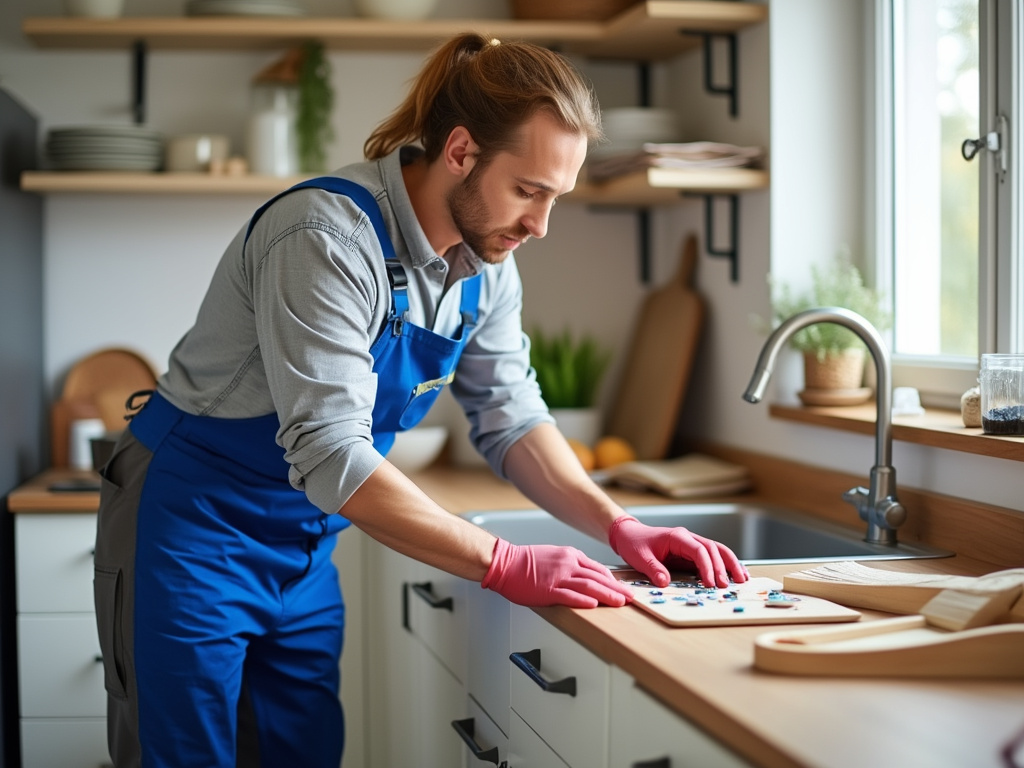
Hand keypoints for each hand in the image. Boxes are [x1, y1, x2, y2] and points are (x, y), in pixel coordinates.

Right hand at [482, 538, 633, 607]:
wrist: (504, 562)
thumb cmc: (525, 562)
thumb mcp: (554, 556)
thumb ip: (570, 565)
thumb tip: (586, 577)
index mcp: (570, 555)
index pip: (598, 569)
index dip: (613, 580)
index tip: (623, 588)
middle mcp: (567, 564)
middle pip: (598, 577)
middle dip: (617, 589)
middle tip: (630, 598)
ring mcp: (558, 577)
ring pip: (588, 586)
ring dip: (607, 595)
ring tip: (620, 603)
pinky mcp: (547, 589)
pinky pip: (569, 596)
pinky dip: (583, 600)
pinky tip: (594, 605)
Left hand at [608, 516, 748, 587]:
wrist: (630, 535)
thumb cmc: (635, 544)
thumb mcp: (640, 558)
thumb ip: (654, 569)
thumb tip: (665, 582)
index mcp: (677, 536)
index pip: (699, 550)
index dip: (707, 567)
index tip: (711, 583)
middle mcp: (688, 537)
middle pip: (713, 549)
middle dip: (724, 567)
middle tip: (728, 586)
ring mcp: (691, 543)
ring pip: (717, 550)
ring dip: (731, 564)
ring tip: (742, 579)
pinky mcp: (691, 551)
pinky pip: (712, 556)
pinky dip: (725, 564)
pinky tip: (735, 574)